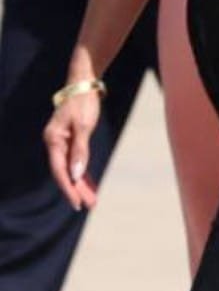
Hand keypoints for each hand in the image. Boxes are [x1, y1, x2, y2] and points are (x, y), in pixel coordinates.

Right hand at [43, 89, 101, 210]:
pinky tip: (89, 184)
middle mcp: (55, 143)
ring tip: (92, 199)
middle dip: (77, 190)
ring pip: (70, 168)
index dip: (68, 188)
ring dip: (81, 183)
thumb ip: (80, 150)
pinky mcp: (71, 139)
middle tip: (89, 205)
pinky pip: (75, 161)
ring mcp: (62, 142)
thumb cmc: (83, 103)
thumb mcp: (83, 126)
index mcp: (53, 141)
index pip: (60, 171)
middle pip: (65, 172)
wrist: (83, 84)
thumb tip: (77, 174)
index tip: (77, 203)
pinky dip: (83, 172)